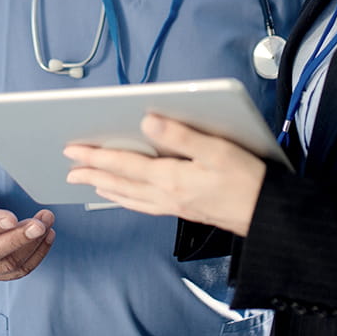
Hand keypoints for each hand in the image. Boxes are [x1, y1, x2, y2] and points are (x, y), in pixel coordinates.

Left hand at [63, 114, 266, 235]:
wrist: (267, 215)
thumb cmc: (247, 180)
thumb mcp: (216, 149)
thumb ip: (180, 135)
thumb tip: (146, 120)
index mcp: (170, 177)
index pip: (123, 164)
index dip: (96, 156)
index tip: (73, 149)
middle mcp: (166, 195)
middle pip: (120, 183)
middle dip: (92, 174)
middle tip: (69, 168)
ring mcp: (173, 206)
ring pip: (129, 197)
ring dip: (106, 188)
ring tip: (89, 183)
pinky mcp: (182, 210)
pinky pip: (143, 205)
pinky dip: (126, 200)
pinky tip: (124, 197)